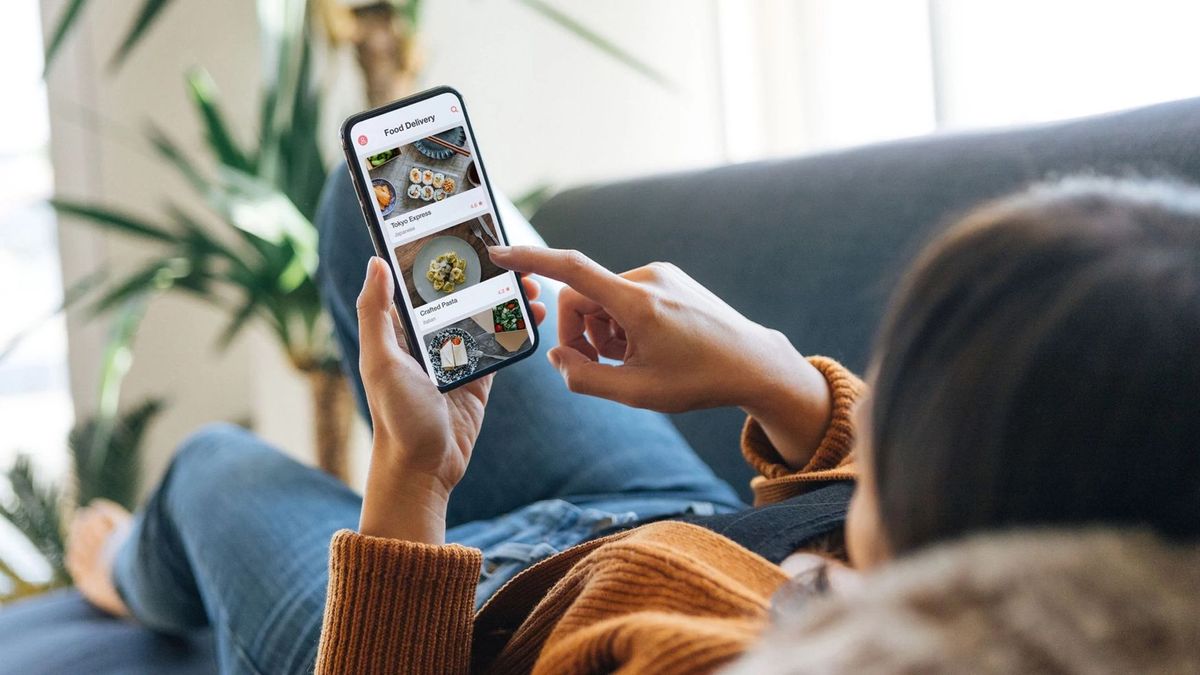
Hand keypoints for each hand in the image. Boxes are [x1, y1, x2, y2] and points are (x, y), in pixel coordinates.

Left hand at [356, 257, 545, 542]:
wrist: (424, 469)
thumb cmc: (396, 417)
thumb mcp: (380, 361)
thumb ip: (376, 312)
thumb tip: (375, 261)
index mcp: (402, 329)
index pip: (421, 281)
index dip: (440, 255)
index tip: (464, 230)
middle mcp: (429, 338)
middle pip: (461, 293)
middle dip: (486, 272)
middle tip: (512, 255)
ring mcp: (458, 355)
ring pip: (486, 313)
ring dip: (508, 296)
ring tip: (531, 283)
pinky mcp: (481, 375)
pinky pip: (502, 342)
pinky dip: (519, 326)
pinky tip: (535, 313)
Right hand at [489, 246, 830, 467]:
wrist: (754, 363)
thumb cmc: (699, 381)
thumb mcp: (636, 393)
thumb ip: (585, 378)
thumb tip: (556, 358)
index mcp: (637, 303)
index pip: (571, 270)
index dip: (530, 259)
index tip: (498, 253)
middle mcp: (647, 279)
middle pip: (582, 299)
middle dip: (579, 334)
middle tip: (597, 368)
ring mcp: (661, 275)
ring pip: (603, 301)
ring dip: (604, 332)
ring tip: (632, 362)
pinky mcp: (669, 279)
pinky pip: (625, 296)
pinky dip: (623, 323)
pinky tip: (647, 348)